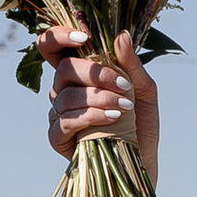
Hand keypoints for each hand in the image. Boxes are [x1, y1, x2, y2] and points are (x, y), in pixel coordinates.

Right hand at [44, 28, 157, 180]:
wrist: (142, 162)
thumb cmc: (140, 123)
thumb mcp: (144, 90)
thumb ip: (132, 64)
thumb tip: (121, 35)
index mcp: (79, 74)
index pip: (53, 46)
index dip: (60, 35)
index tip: (85, 36)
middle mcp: (64, 90)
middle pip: (64, 68)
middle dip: (95, 74)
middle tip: (123, 85)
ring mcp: (58, 114)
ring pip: (66, 94)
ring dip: (99, 98)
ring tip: (125, 108)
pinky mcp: (58, 138)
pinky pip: (65, 121)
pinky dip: (90, 116)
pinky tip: (112, 119)